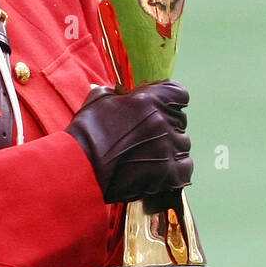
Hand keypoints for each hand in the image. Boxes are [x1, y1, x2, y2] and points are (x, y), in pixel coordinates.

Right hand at [65, 82, 191, 202]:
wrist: (80, 168)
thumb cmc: (86, 133)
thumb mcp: (98, 100)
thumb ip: (116, 92)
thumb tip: (120, 92)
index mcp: (149, 99)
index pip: (179, 94)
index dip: (170, 102)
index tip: (160, 109)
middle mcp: (162, 121)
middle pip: (180, 121)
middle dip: (166, 127)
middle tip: (146, 138)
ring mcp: (167, 148)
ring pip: (183, 145)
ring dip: (170, 149)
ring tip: (149, 157)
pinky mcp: (168, 173)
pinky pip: (186, 169)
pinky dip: (176, 170)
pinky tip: (160, 171)